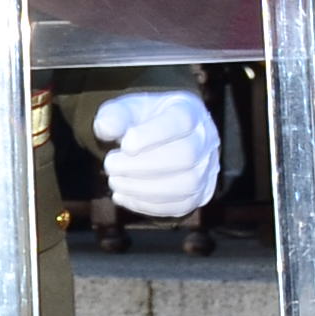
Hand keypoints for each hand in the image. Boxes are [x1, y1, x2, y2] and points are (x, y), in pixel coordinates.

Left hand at [94, 90, 219, 218]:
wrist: (161, 140)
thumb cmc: (143, 122)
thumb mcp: (127, 109)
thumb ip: (115, 115)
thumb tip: (107, 128)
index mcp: (189, 110)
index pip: (181, 121)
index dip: (152, 135)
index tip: (125, 145)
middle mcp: (205, 138)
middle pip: (186, 156)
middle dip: (142, 166)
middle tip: (111, 165)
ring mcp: (207, 168)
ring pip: (186, 185)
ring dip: (144, 188)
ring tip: (115, 182)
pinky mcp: (200, 193)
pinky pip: (181, 205)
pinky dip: (148, 205)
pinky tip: (125, 196)